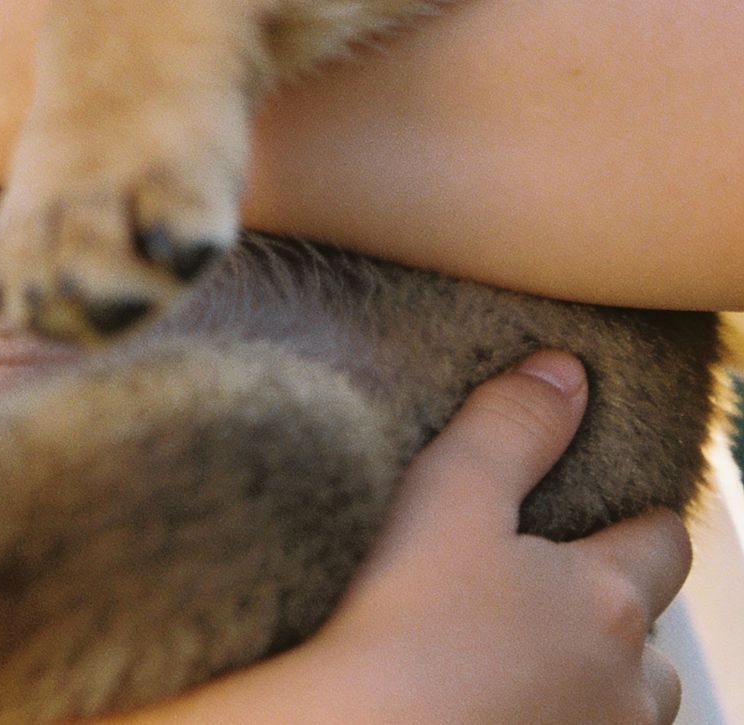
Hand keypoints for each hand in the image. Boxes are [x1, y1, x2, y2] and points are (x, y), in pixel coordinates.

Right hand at [136, 353, 688, 724]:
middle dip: (615, 618)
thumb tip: (566, 372)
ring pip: (622, 712)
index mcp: (609, 604)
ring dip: (588, 685)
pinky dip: (547, 718)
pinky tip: (490, 701)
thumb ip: (512, 424)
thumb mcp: (448, 495)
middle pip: (653, 645)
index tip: (610, 510)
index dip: (640, 521)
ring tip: (515, 655)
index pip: (664, 545)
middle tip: (543, 592)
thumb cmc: (397, 625)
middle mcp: (625, 694)